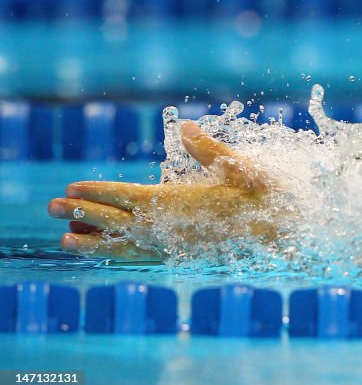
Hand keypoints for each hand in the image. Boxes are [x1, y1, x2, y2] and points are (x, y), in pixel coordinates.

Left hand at [47, 121, 277, 260]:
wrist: (287, 237)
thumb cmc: (266, 199)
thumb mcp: (242, 168)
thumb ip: (209, 149)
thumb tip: (184, 126)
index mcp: (179, 203)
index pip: (127, 196)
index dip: (97, 191)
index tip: (72, 186)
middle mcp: (170, 229)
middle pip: (115, 221)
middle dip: (81, 213)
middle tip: (51, 205)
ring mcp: (174, 247)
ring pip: (123, 247)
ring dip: (92, 241)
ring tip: (65, 239)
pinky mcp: (183, 258)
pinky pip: (141, 258)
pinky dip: (118, 255)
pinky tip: (108, 253)